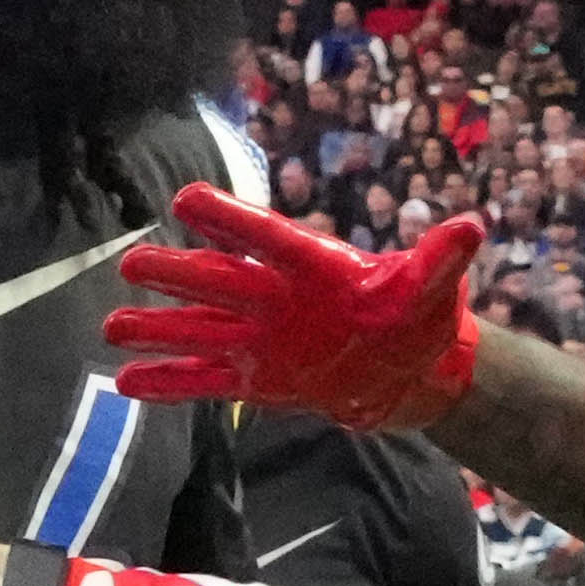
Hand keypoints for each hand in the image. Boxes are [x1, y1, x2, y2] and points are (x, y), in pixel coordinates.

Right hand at [113, 190, 477, 428]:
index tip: (188, 202)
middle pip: (219, 282)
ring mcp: (261, 339)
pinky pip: (204, 380)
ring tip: (112, 327)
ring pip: (200, 330)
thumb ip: (440, 262)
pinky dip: (168, 383)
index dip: (230, 222)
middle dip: (178, 275)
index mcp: (313, 266)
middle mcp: (275, 298)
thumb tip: (472, 228)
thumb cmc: (419, 318)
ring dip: (159, 329)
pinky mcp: (257, 378)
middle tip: (132, 264)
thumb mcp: (432, 290)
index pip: (266, 238)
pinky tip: (125, 383)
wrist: (411, 370)